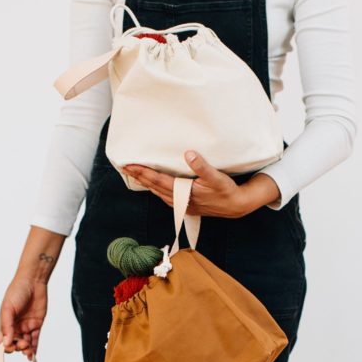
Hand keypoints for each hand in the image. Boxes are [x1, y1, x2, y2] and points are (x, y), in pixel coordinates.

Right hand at [0, 277, 47, 361]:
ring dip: (26, 349)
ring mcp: (26, 326)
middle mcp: (15, 326)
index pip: (3, 340)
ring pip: (25, 343)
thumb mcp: (8, 308)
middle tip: (23, 344)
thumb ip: (7, 326)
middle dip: (18, 347)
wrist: (33, 282)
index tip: (10, 348)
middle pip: (15, 343)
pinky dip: (35, 347)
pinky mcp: (36, 325)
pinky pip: (35, 339)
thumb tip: (6, 342)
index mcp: (5, 322)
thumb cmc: (17, 291)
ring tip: (29, 350)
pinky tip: (34, 354)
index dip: (6, 346)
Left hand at [123, 151, 280, 217]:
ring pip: (158, 193)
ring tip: (135, 175)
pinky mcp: (186, 205)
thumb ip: (202, 166)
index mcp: (184, 192)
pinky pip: (166, 197)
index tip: (130, 166)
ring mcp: (182, 205)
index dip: (143, 173)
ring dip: (146, 184)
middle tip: (125, 167)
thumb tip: (188, 154)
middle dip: (139, 177)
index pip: (158, 181)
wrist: (236, 206)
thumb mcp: (216, 177)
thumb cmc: (226, 191)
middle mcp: (180, 200)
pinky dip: (156, 190)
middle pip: (154, 187)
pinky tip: (154, 186)